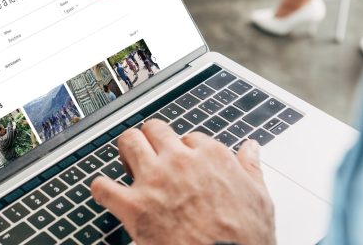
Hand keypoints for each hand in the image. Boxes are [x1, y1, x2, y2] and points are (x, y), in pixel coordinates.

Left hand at [90, 119, 275, 244]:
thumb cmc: (245, 239)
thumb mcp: (259, 198)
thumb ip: (250, 168)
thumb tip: (251, 149)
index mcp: (211, 156)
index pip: (190, 136)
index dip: (185, 150)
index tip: (184, 161)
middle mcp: (180, 161)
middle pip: (154, 129)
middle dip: (152, 140)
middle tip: (152, 155)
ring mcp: (154, 181)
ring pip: (128, 141)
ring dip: (127, 151)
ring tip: (130, 163)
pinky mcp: (134, 207)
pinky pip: (103, 186)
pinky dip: (102, 190)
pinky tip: (109, 194)